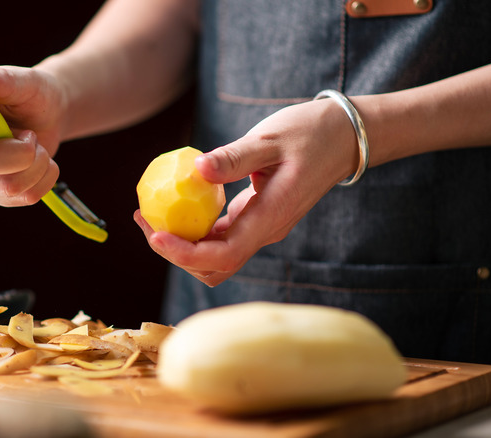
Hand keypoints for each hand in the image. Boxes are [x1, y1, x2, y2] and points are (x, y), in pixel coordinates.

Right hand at [0, 63, 65, 205]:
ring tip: (37, 147)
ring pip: (6, 186)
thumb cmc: (32, 93)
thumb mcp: (22, 81)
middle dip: (21, 151)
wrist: (50, 117)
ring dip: (38, 166)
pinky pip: (20, 198)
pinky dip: (43, 180)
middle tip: (30, 135)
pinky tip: (40, 163)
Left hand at [135, 99, 360, 285]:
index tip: (156, 236)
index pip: (224, 255)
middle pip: (214, 265)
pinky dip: (195, 228)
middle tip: (144, 220)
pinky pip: (221, 235)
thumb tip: (194, 170)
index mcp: (271, 218)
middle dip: (175, 253)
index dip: (186, 254)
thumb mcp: (269, 138)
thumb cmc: (311, 132)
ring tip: (151, 214)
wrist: (346, 138)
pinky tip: (174, 204)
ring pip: (216, 256)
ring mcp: (262, 228)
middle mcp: (266, 231)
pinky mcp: (256, 218)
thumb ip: (233, 158)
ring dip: (182, 244)